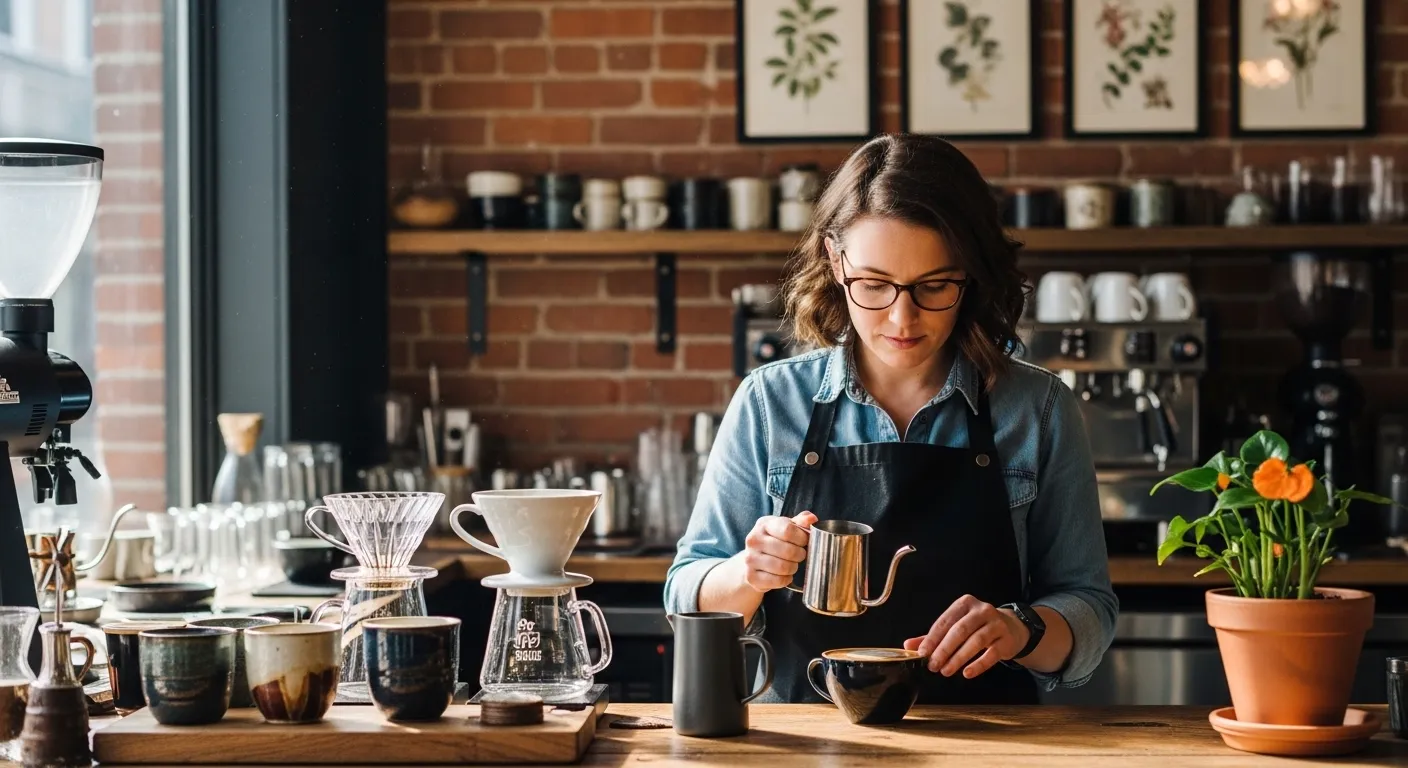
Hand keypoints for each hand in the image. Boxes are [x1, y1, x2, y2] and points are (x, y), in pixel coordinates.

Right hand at [738, 510, 816, 591]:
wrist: (753, 560)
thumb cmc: (774, 541)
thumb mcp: (786, 527)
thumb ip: (800, 522)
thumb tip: (811, 519)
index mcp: (764, 524)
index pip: (788, 530)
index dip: (802, 538)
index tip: (805, 541)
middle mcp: (754, 540)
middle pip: (788, 551)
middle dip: (800, 555)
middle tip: (800, 555)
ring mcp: (750, 559)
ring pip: (783, 567)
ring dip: (793, 568)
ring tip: (792, 564)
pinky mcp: (751, 577)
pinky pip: (778, 581)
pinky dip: (786, 579)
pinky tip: (785, 575)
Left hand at [903, 595, 1029, 678]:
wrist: (1011, 628)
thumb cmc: (978, 627)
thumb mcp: (956, 626)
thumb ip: (933, 636)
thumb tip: (908, 645)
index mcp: (964, 604)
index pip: (945, 621)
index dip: (932, 638)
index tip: (922, 653)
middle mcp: (981, 610)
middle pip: (959, 630)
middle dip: (944, 649)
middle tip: (933, 665)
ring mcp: (996, 624)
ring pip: (975, 641)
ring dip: (959, 658)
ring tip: (946, 671)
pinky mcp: (1006, 639)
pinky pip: (992, 653)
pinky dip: (978, 664)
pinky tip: (967, 673)